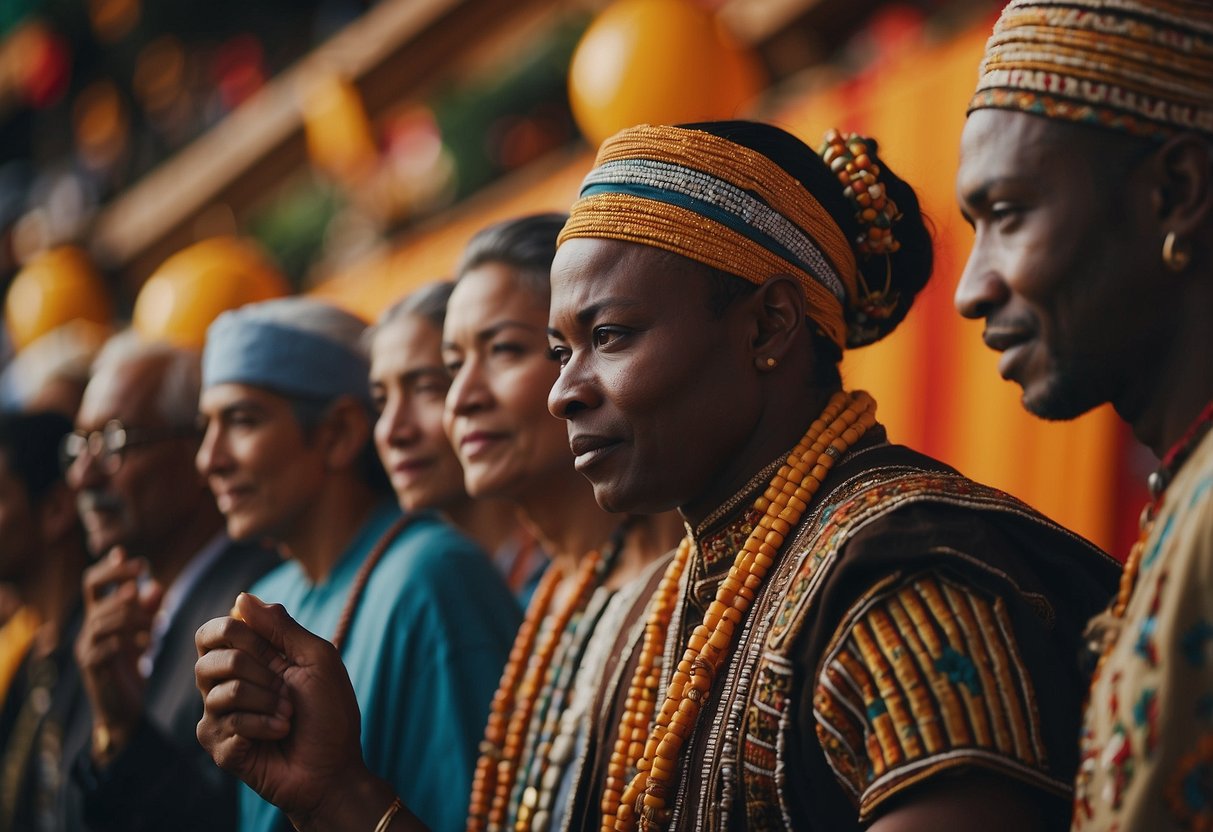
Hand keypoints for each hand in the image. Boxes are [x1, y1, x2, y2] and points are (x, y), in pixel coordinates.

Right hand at [75, 547, 162, 759]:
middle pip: (97, 596)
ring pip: (103, 619)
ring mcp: (86, 648)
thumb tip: (155, 584)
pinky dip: (130, 642)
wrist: (123, 710)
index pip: (93, 583)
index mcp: (98, 618)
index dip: (109, 568)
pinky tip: (148, 648)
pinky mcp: (92, 667)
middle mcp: (87, 630)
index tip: (131, 557)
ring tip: (157, 627)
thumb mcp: (144, 636)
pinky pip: (106, 646)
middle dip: (123, 585)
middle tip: (144, 584)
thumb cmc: (132, 669)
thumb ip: (149, 611)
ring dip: (134, 617)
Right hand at [194, 593, 373, 823]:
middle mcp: (227, 684)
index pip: (213, 632)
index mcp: (250, 658)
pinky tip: (278, 736)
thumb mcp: (316, 658)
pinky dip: (263, 727)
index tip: (268, 651)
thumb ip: (281, 627)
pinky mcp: (218, 745)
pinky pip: (227, 723)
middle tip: (286, 691)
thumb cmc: (330, 713)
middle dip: (257, 671)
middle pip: (209, 658)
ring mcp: (219, 716)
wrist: (333, 767)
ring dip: (267, 702)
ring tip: (288, 717)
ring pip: (220, 691)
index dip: (234, 633)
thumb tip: (240, 597)